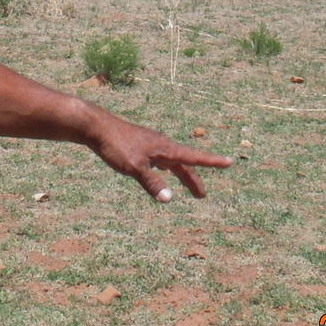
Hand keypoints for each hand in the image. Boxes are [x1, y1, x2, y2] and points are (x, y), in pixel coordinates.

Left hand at [86, 115, 232, 199]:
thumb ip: (152, 183)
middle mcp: (161, 145)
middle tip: (202, 195)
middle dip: (193, 179)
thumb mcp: (134, 167)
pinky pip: (159, 159)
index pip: (194, 157)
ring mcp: (150, 144)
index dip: (212, 162)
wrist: (96, 126)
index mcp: (165, 148)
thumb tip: (169, 199)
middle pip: (183, 164)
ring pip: (171, 162)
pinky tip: (161, 171)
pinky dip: (166, 168)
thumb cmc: (116, 145)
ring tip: (187, 186)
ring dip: (180, 174)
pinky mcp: (139, 146)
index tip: (230, 162)